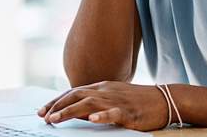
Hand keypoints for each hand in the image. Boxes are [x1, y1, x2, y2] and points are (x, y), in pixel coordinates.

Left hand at [36, 81, 169, 130]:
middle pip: (76, 95)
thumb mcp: (113, 97)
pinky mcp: (129, 111)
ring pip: (89, 103)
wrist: (164, 99)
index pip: (73, 92)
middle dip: (57, 105)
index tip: (42, 110)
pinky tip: (92, 120)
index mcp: (101, 87)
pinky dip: (102, 116)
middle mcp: (106, 91)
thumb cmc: (138, 100)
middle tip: (43, 116)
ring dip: (69, 111)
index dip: (56, 101)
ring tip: (55, 118)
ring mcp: (116, 100)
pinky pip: (113, 113)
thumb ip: (96, 101)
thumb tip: (77, 110)